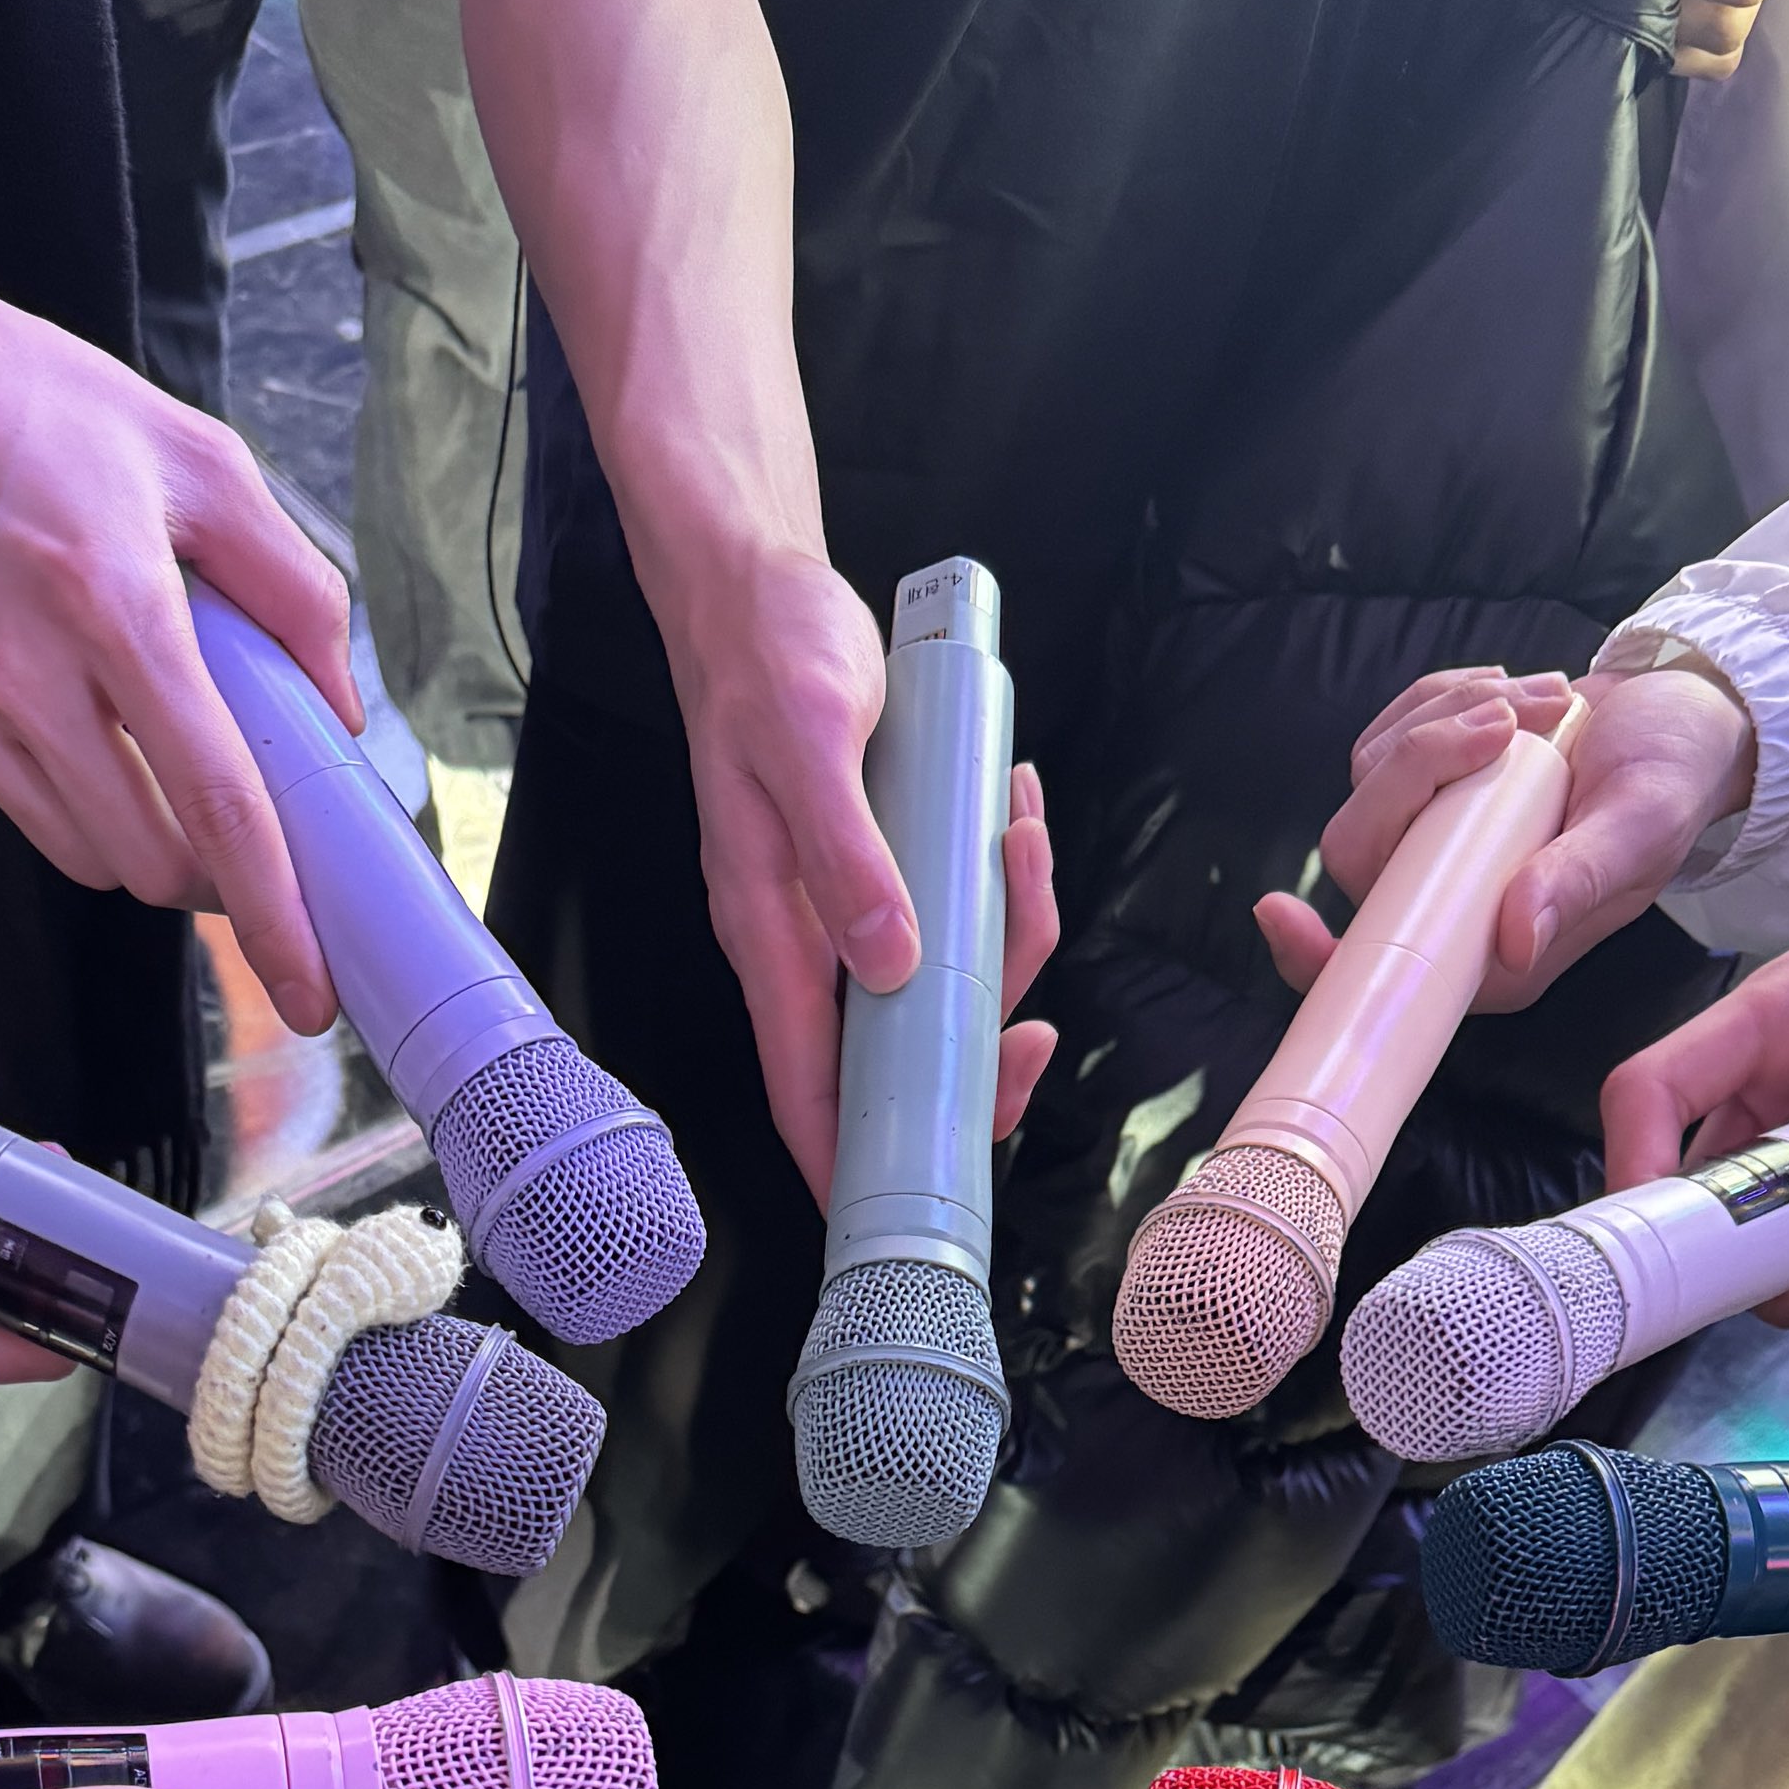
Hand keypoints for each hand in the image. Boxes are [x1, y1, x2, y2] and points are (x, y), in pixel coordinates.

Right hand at [0, 86, 360, 1032]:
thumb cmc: (22, 401)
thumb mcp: (191, 456)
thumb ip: (291, 588)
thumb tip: (337, 714)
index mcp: (114, 604)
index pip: (217, 804)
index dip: (276, 913)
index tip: (312, 991)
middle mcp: (23, 676)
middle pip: (151, 863)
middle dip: (210, 873)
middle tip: (233, 821)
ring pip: (82, 853)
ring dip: (135, 834)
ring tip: (138, 738)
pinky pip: (12, 800)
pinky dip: (53, 778)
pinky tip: (42, 687)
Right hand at [661, 548, 1059, 1199]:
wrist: (754, 583)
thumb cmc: (767, 654)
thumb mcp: (810, 742)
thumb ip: (847, 856)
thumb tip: (891, 964)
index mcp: (772, 932)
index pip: (808, 1086)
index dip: (853, 1160)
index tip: (910, 1205)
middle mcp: (807, 938)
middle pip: (894, 1048)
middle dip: (976, 1047)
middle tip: (1034, 1023)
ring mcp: (844, 905)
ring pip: (938, 974)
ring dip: (1003, 930)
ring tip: (1024, 838)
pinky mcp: (880, 864)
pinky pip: (948, 904)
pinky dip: (994, 877)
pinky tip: (1012, 818)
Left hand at [1263, 664, 1756, 1020]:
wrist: (1678, 721)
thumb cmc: (1669, 785)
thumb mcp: (1640, 829)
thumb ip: (1579, 881)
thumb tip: (1515, 941)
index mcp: (1489, 955)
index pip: (1377, 971)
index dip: (1315, 955)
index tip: (1277, 912)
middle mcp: (1443, 906)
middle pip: (1361, 848)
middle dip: (1418, 767)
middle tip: (1507, 720)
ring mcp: (1426, 842)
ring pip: (1375, 776)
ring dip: (1449, 719)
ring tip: (1549, 704)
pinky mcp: (1422, 782)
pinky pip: (1394, 732)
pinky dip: (1446, 697)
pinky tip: (1515, 693)